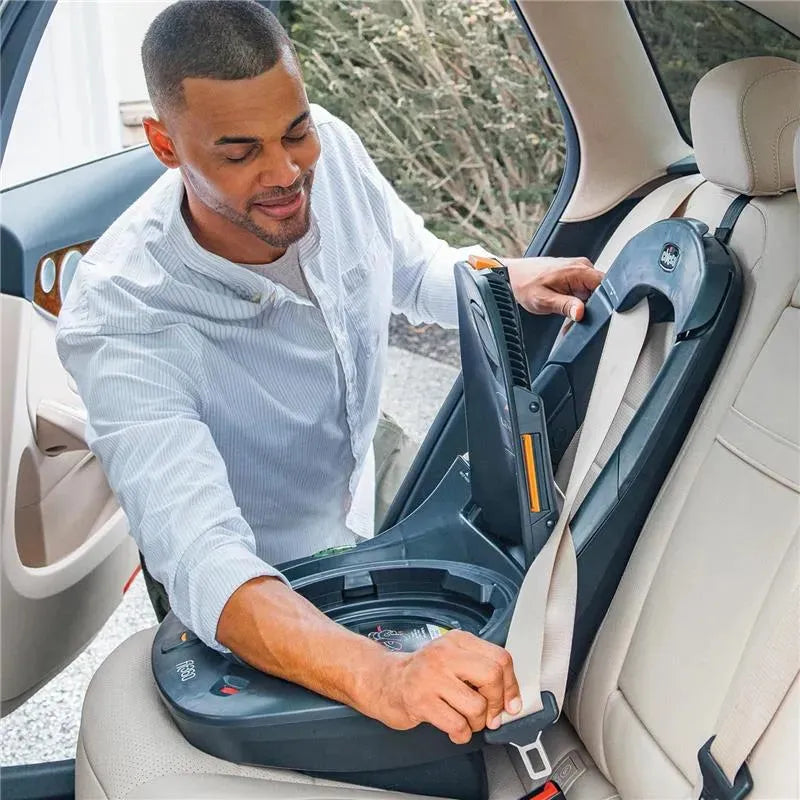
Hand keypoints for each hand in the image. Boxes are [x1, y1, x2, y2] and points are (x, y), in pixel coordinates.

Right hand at [366, 630, 520, 744]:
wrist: (385, 681)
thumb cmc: (423, 673)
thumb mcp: (452, 658)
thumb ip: (479, 670)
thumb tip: (510, 697)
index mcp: (457, 641)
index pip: (500, 658)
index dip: (511, 685)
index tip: (511, 701)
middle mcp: (444, 654)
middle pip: (492, 676)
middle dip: (496, 703)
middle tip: (490, 713)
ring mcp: (431, 677)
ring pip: (477, 706)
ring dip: (477, 723)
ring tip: (466, 719)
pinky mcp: (421, 701)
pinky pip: (458, 725)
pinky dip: (462, 734)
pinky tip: (454, 728)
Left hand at [503, 256, 601, 321]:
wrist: (513, 276)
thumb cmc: (524, 284)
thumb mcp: (544, 300)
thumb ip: (565, 306)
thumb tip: (581, 312)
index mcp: (578, 270)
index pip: (606, 286)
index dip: (603, 303)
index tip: (592, 315)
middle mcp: (582, 267)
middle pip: (601, 291)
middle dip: (591, 308)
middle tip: (574, 320)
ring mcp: (579, 270)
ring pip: (593, 293)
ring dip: (583, 306)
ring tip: (566, 315)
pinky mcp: (574, 275)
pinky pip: (584, 290)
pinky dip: (577, 301)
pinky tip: (566, 308)